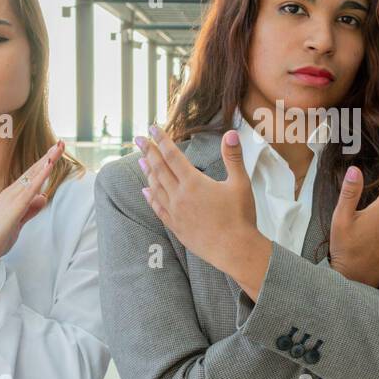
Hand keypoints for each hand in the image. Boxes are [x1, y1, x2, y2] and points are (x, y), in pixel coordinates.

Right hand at [0, 141, 62, 270]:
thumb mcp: (19, 221)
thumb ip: (31, 209)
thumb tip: (43, 196)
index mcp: (12, 196)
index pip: (31, 176)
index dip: (44, 164)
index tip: (55, 152)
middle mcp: (11, 193)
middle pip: (33, 171)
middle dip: (49, 156)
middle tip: (61, 142)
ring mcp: (12, 198)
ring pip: (33, 175)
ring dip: (47, 160)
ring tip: (58, 147)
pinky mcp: (15, 207)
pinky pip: (31, 188)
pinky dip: (41, 175)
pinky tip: (49, 165)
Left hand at [137, 124, 269, 294]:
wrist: (235, 250)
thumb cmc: (240, 217)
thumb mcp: (240, 183)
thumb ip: (233, 157)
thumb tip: (231, 133)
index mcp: (194, 183)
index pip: (172, 156)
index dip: (161, 140)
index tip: (152, 128)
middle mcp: (180, 196)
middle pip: (159, 169)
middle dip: (148, 152)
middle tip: (138, 139)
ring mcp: (175, 212)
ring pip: (156, 188)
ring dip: (147, 172)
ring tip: (140, 160)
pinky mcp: (176, 227)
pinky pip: (158, 209)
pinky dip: (150, 197)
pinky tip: (145, 191)